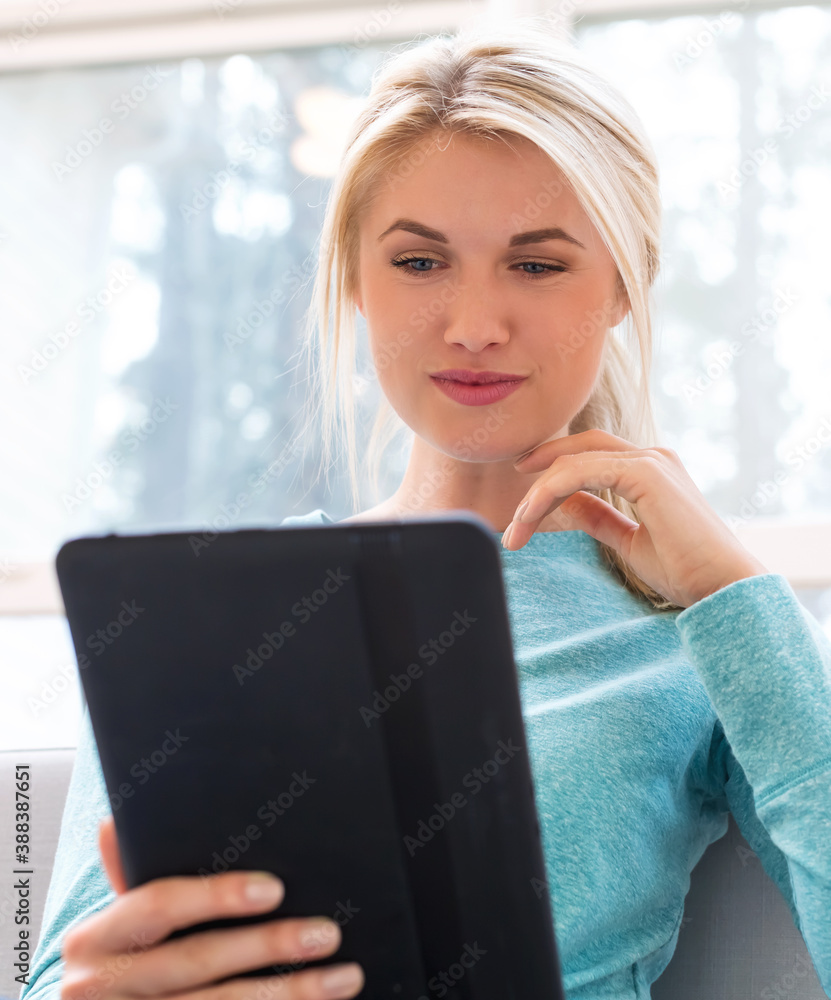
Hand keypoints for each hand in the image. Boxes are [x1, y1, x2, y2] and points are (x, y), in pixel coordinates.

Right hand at [59, 815, 364, 999]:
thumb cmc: (119, 961)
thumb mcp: (115, 923)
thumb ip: (127, 876)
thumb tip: (116, 820)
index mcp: (94, 940)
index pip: (159, 906)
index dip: (216, 895)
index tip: (274, 888)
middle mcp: (100, 987)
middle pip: (197, 962)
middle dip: (268, 946)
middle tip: (327, 933)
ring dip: (290, 994)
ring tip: (343, 976)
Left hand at [502, 429, 769, 608]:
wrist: (723, 589)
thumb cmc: (686, 571)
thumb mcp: (628, 541)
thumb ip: (599, 517)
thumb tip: (566, 505)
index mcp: (650, 470)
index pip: (590, 455)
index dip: (553, 466)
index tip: (525, 494)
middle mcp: (651, 457)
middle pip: (580, 447)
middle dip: (539, 465)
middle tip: (512, 499)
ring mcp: (651, 461)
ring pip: (574, 461)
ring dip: (537, 493)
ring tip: (515, 527)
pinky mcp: (647, 473)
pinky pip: (582, 472)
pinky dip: (551, 491)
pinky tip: (532, 514)